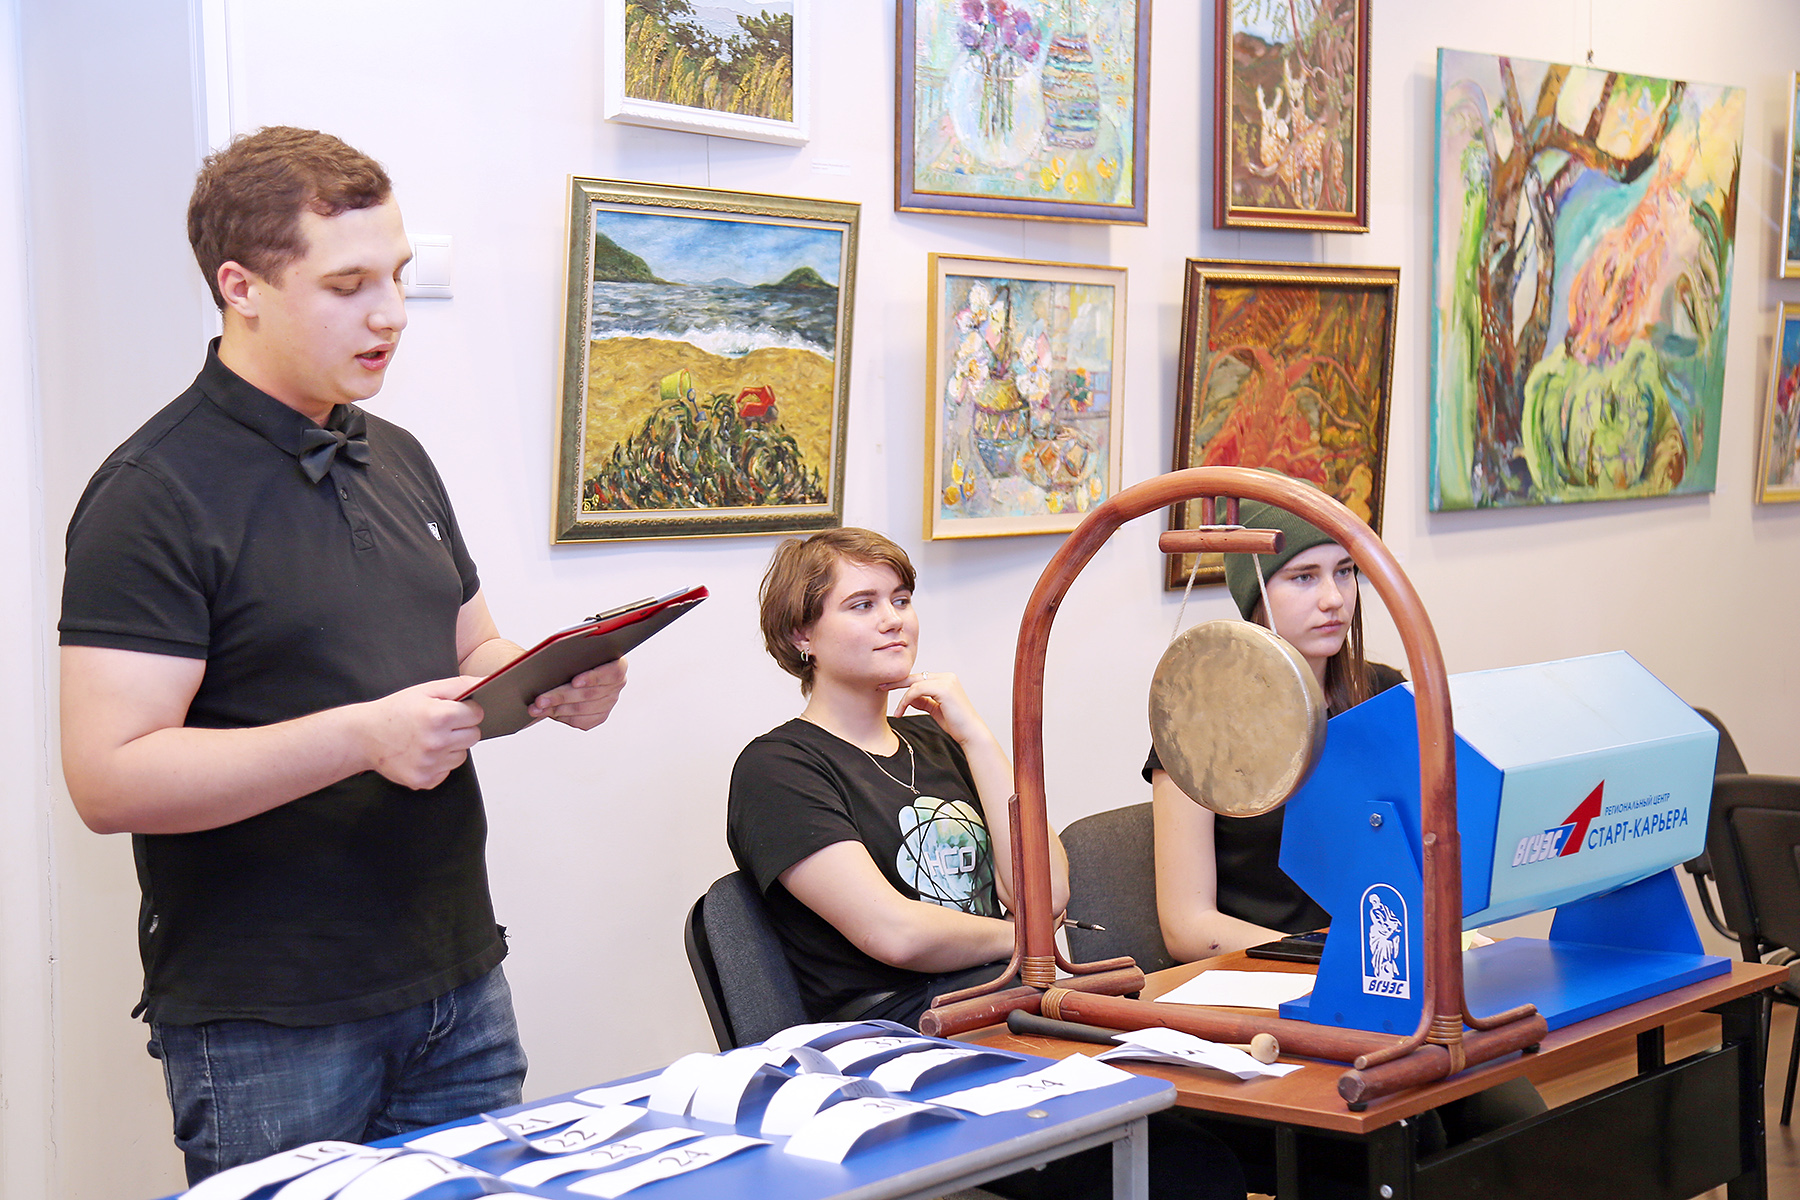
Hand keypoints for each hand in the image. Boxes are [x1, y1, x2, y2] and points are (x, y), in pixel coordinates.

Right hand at [360, 677, 484, 789]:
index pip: (477, 714)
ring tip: (429, 738)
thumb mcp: (426, 690)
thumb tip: (486, 682)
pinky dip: (439, 763)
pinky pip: (447, 771)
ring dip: (451, 747)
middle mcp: (435, 742)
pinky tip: (422, 753)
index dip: (467, 710)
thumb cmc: (395, 712)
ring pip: (462, 755)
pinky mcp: (425, 780)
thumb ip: (459, 685)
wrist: (364, 736)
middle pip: (474, 736)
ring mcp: (430, 764)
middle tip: (441, 724)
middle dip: (462, 728)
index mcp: (437, 717)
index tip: (454, 710)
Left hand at [527, 657, 627, 730]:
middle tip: (540, 700)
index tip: (574, 681)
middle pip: (590, 694)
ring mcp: (610, 702)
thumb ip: (572, 653)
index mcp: (618, 663)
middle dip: (562, 697)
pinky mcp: (599, 716)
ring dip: (556, 709)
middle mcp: (617, 684)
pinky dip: (562, 717)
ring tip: (536, 707)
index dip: (593, 678)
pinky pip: (581, 721)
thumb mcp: (575, 649)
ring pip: (582, 709)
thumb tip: (552, 660)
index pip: (612, 672)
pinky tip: (547, 712)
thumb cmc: (573, 655)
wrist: (570, 668)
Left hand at [880, 671, 988, 746]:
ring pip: (915, 684)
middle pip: (915, 676)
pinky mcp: (944, 688)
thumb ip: (924, 701)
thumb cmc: (956, 723)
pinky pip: (917, 690)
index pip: (919, 678)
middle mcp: (947, 677)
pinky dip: (906, 700)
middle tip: (881, 686)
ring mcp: (946, 681)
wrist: (970, 733)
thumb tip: (910, 699)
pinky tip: (902, 711)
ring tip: (897, 712)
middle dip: (896, 682)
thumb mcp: (935, 709)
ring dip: (902, 698)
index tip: (888, 686)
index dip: (903, 682)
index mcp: (946, 680)